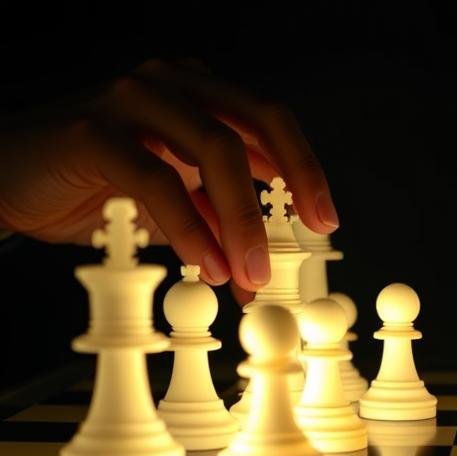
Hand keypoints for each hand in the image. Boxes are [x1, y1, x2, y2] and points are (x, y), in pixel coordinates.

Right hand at [0, 59, 337, 299]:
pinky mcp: (93, 130)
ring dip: (240, 218)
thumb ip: (216, 222)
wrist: (7, 180)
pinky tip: (205, 263)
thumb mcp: (173, 205)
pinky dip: (189, 227)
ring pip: (213, 150)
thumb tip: (261, 271)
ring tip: (249, 271)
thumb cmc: (92, 186)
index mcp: (199, 94)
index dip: (305, 168)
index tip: (326, 219)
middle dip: (290, 185)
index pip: (270, 121)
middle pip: (254, 124)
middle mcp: (172, 84)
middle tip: (305, 239)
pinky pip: (156, 179)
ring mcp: (132, 99)